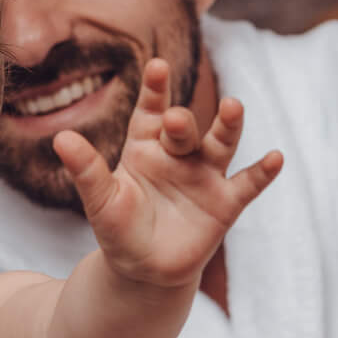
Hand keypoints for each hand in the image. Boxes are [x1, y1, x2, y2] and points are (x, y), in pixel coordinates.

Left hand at [55, 59, 282, 288]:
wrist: (144, 270)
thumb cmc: (119, 229)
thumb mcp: (100, 201)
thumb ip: (86, 171)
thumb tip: (61, 138)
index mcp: (145, 147)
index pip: (150, 113)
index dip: (155, 91)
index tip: (158, 66)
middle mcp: (178, 155)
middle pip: (185, 130)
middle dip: (183, 122)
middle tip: (176, 118)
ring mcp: (204, 176)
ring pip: (220, 145)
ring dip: (229, 126)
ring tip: (234, 107)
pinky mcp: (225, 203)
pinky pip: (246, 184)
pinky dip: (262, 172)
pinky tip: (276, 157)